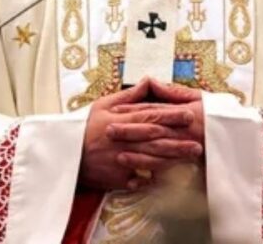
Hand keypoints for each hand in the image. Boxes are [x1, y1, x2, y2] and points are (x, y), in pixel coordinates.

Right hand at [80, 78, 202, 190]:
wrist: (64, 154)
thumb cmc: (85, 127)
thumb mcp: (103, 105)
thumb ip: (129, 96)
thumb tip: (149, 81)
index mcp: (120, 121)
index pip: (150, 116)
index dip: (170, 116)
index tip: (189, 115)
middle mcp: (122, 141)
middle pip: (155, 140)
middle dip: (179, 140)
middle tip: (199, 140)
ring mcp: (120, 161)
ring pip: (151, 160)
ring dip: (173, 159)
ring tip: (191, 157)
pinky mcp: (116, 179)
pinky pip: (138, 180)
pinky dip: (152, 180)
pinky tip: (169, 178)